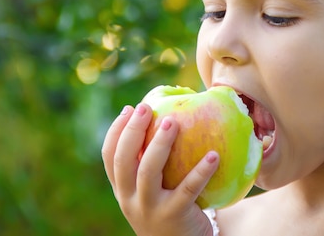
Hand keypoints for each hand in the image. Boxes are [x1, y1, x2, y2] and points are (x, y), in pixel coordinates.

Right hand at [101, 103, 219, 235]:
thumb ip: (153, 164)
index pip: (110, 158)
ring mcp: (150, 209)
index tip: (129, 109)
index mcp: (123, 190)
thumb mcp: (153, 191)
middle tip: (146, 107)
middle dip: (132, 131)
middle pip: (123, 162)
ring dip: (159, 145)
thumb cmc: (170, 210)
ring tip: (173, 122)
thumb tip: (169, 118)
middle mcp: (130, 200)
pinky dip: (201, 171)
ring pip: (148, 173)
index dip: (116, 132)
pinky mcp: (174, 216)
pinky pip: (188, 189)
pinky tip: (214, 154)